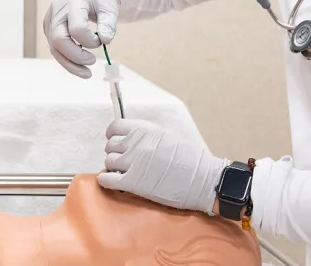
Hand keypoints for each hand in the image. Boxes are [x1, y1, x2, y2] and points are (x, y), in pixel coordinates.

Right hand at [44, 0, 118, 77]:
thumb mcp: (108, 6)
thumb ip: (109, 23)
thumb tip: (106, 41)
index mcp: (73, 2)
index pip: (76, 28)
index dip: (90, 40)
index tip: (101, 40)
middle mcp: (56, 11)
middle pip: (59, 39)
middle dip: (76, 56)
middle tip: (92, 62)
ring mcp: (49, 20)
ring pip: (54, 48)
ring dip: (70, 64)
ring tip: (87, 74)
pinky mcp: (48, 29)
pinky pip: (55, 48)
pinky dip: (66, 60)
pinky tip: (79, 66)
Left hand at [98, 118, 226, 213]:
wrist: (204, 180)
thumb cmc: (191, 160)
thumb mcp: (167, 136)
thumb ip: (147, 136)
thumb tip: (129, 139)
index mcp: (146, 129)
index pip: (115, 127)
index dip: (113, 135)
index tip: (115, 140)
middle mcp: (137, 143)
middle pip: (111, 146)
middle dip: (116, 153)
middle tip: (125, 161)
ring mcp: (134, 162)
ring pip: (109, 162)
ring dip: (114, 168)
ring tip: (125, 173)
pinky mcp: (133, 182)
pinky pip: (107, 179)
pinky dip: (106, 181)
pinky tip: (113, 182)